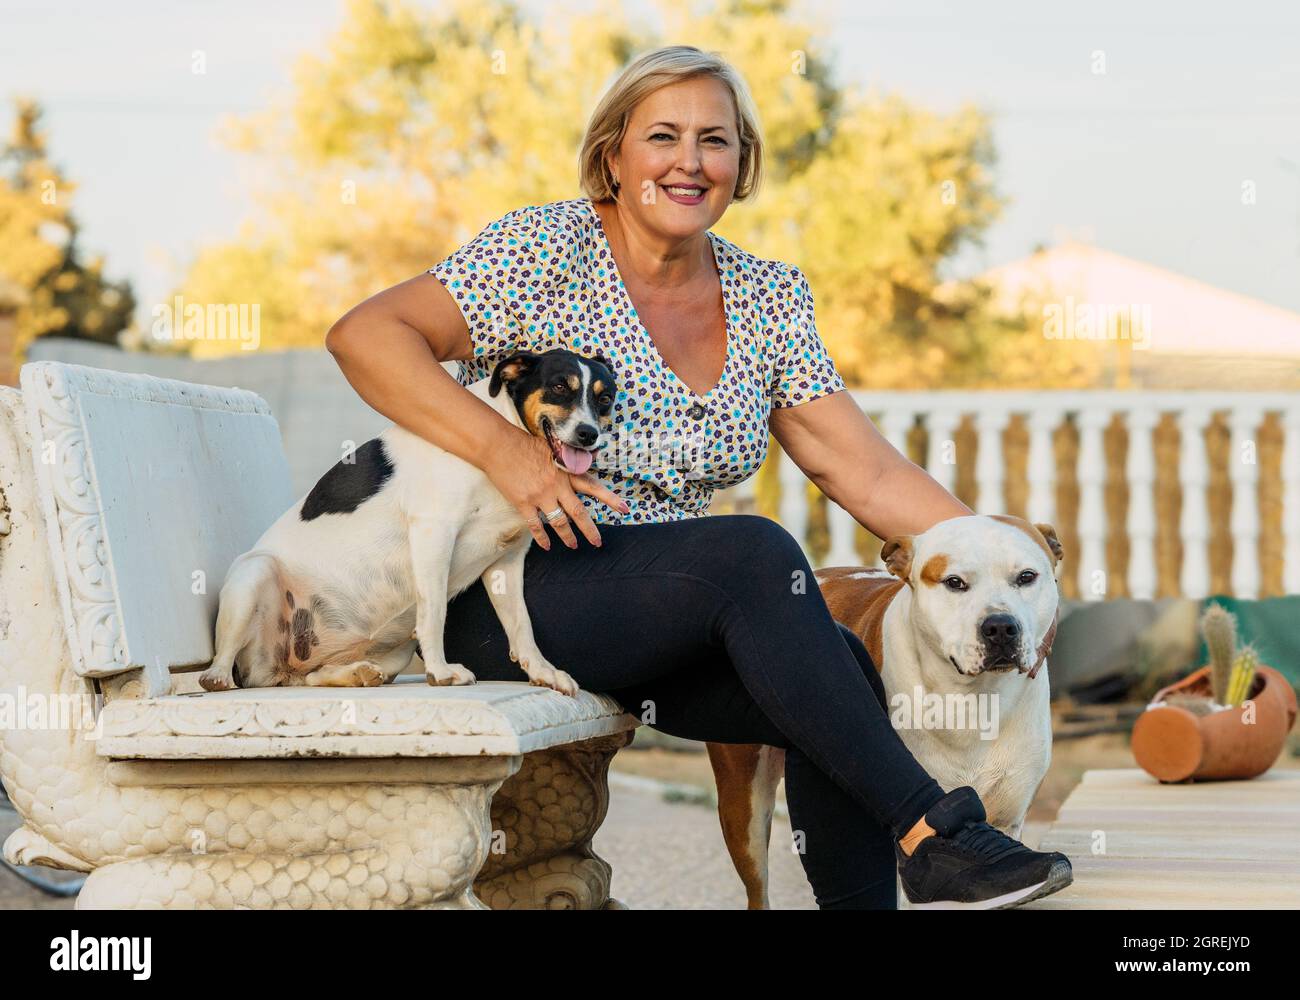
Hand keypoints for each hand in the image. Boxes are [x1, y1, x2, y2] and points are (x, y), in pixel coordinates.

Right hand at [484, 427, 628, 549]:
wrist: (499, 446)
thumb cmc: (525, 444)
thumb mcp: (553, 448)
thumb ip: (570, 459)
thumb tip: (588, 460)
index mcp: (566, 471)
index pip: (593, 487)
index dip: (610, 499)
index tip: (624, 509)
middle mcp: (557, 485)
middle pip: (579, 513)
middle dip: (590, 530)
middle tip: (598, 543)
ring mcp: (540, 496)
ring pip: (559, 523)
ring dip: (568, 537)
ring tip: (574, 546)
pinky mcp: (524, 503)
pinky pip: (536, 526)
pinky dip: (542, 538)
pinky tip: (548, 546)